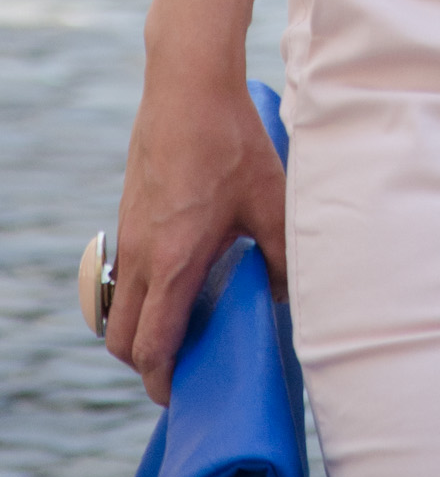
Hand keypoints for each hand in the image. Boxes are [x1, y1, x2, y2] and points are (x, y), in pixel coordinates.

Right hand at [106, 64, 288, 405]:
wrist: (188, 83)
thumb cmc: (230, 140)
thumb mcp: (271, 198)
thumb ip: (282, 254)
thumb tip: (288, 294)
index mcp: (171, 262)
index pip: (150, 347)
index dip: (162, 382)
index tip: (183, 392)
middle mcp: (138, 255)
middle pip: (120, 339)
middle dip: (146, 362)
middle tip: (185, 362)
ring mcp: (127, 233)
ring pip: (115, 305)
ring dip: (140, 325)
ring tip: (184, 319)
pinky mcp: (128, 213)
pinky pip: (120, 272)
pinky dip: (139, 291)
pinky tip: (179, 271)